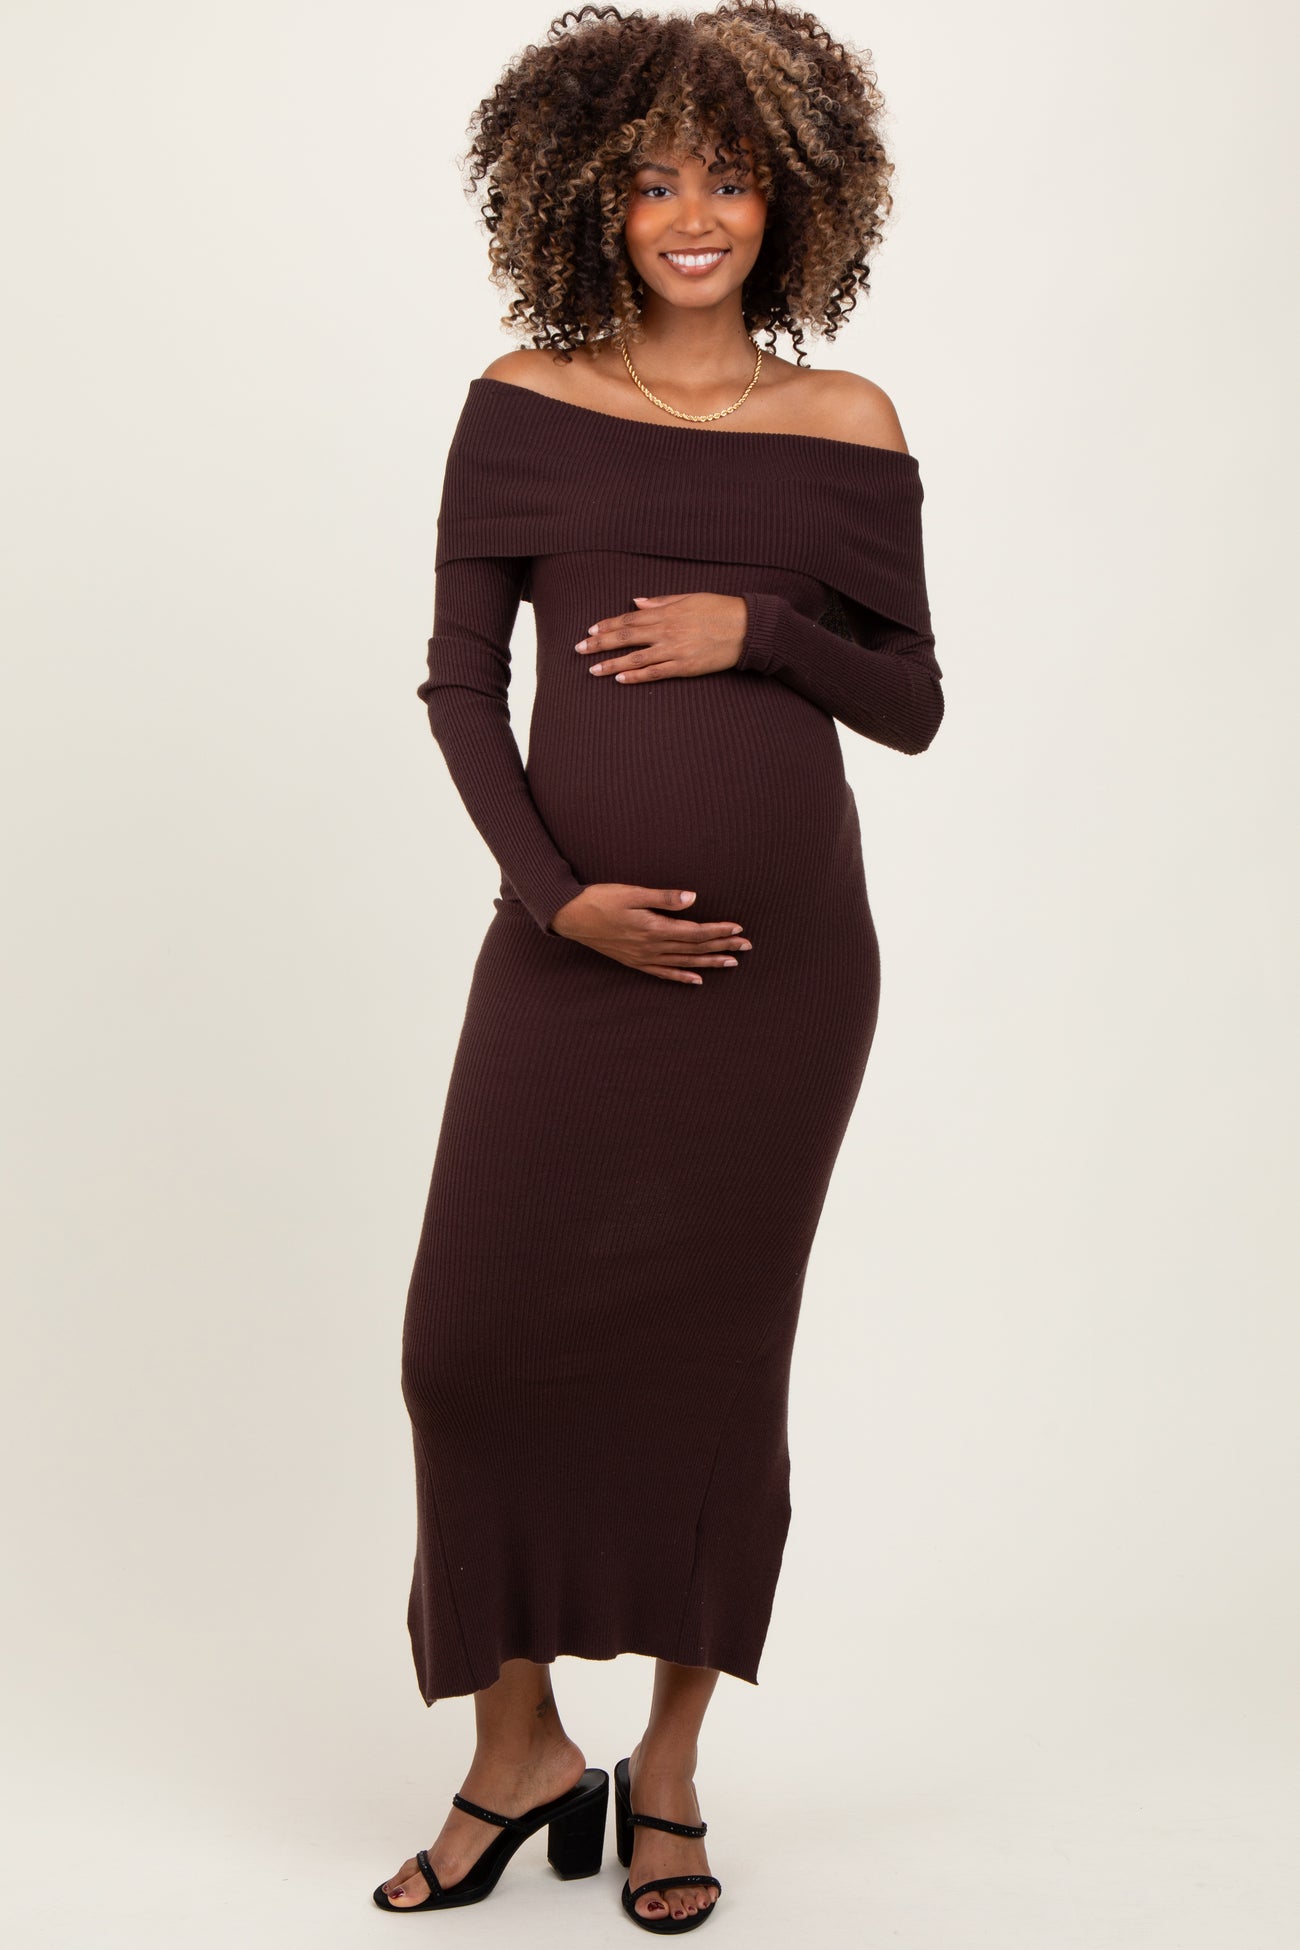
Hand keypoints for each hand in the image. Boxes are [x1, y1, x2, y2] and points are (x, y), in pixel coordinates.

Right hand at [550, 884, 751, 985]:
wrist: (570, 917)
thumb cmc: (599, 899)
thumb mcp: (631, 893)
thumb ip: (663, 897)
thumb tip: (693, 898)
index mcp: (653, 929)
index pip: (695, 932)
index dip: (718, 931)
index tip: (738, 928)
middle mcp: (651, 947)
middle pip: (694, 949)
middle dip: (722, 946)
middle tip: (747, 945)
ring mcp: (643, 957)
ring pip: (684, 963)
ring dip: (709, 963)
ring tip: (732, 962)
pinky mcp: (634, 962)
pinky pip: (663, 974)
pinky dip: (682, 978)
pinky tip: (697, 980)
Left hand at [575, 593, 747, 683]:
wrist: (746, 628)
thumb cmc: (720, 609)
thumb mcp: (689, 598)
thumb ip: (661, 601)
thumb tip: (636, 601)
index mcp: (666, 612)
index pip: (629, 618)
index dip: (608, 624)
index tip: (591, 630)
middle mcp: (666, 630)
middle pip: (626, 637)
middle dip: (600, 643)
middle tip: (580, 649)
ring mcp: (674, 650)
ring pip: (636, 658)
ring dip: (612, 664)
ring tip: (593, 670)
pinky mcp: (684, 667)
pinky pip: (655, 673)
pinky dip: (636, 676)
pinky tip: (620, 679)